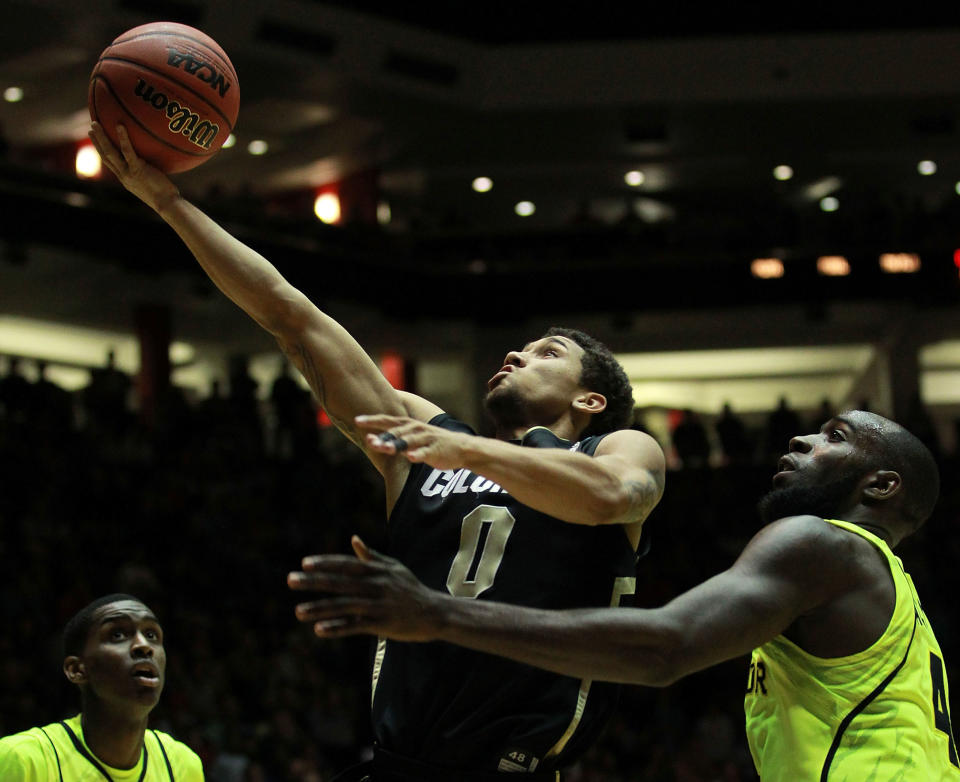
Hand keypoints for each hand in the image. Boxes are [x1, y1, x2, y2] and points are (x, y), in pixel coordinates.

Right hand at [88, 122, 179, 212]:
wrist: (167, 204)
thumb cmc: (165, 195)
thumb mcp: (152, 183)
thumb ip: (148, 172)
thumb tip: (155, 162)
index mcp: (125, 178)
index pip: (109, 162)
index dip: (101, 150)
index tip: (95, 139)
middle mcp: (123, 175)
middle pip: (105, 155)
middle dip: (97, 141)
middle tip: (91, 126)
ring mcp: (128, 173)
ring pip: (110, 152)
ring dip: (101, 137)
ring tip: (96, 123)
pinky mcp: (137, 170)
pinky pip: (128, 151)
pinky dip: (123, 138)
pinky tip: (120, 125)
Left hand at [288, 536, 444, 641]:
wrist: (434, 613)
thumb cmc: (411, 589)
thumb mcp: (394, 568)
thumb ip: (372, 556)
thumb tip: (353, 539)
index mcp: (378, 571)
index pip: (346, 564)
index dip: (325, 563)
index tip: (304, 563)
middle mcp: (376, 585)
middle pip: (340, 582)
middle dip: (314, 582)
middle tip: (291, 580)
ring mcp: (378, 605)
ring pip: (344, 606)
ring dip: (320, 608)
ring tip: (298, 611)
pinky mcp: (381, 624)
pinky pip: (355, 626)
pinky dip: (338, 627)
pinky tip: (319, 630)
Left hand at [355, 414, 471, 469]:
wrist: (460, 447)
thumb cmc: (430, 443)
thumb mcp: (411, 437)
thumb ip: (394, 438)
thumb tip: (372, 440)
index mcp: (408, 425)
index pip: (387, 421)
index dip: (372, 420)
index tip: (357, 421)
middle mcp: (416, 429)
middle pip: (396, 432)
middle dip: (382, 436)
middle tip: (369, 441)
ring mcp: (426, 439)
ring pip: (409, 441)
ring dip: (396, 444)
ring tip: (384, 448)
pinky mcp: (436, 450)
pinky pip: (425, 453)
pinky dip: (418, 454)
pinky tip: (411, 457)